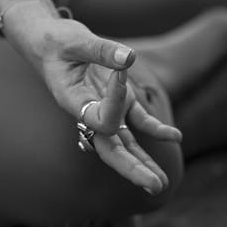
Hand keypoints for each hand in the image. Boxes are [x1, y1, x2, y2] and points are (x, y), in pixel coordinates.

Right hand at [9, 7, 180, 193]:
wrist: (50, 43)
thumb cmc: (56, 42)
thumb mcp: (75, 40)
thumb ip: (101, 49)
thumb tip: (129, 57)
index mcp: (73, 102)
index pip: (100, 117)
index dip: (115, 100)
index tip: (121, 68)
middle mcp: (89, 113)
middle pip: (111, 150)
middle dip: (133, 169)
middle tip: (155, 187)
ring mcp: (106, 109)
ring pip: (126, 144)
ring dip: (144, 163)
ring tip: (162, 184)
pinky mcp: (120, 101)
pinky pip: (139, 122)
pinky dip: (157, 129)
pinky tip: (176, 136)